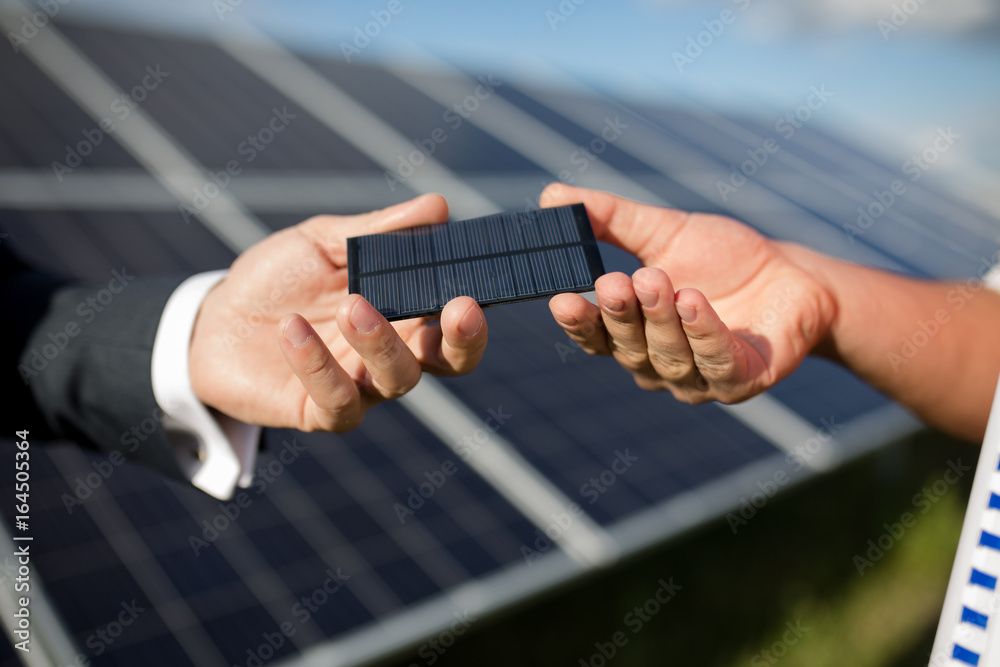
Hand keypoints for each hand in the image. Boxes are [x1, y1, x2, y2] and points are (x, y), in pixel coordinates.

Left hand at [188, 194, 487, 431]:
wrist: (214, 319)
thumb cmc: (279, 278)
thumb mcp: (323, 241)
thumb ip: (378, 230)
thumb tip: (437, 206)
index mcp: (405, 311)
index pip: (455, 318)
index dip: (474, 308)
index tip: (475, 284)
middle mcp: (393, 354)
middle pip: (450, 361)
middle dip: (463, 339)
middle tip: (461, 309)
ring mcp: (361, 386)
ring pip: (398, 379)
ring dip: (382, 342)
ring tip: (352, 305)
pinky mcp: (319, 411)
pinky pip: (336, 398)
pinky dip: (317, 363)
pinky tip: (292, 329)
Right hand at [543, 184, 835, 404]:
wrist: (792, 277)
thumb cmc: (723, 260)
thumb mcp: (662, 232)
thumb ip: (609, 219)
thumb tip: (550, 197)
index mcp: (633, 336)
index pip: (597, 337)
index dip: (579, 322)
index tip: (562, 298)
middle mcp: (660, 366)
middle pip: (630, 348)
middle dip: (621, 315)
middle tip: (615, 280)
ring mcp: (700, 379)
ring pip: (670, 356)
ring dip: (660, 319)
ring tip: (656, 279)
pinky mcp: (742, 379)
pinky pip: (717, 362)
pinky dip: (704, 333)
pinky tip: (693, 302)